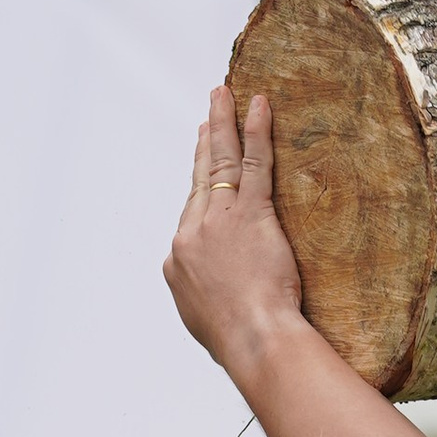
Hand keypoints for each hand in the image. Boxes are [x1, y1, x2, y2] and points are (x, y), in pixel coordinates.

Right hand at [166, 87, 305, 391]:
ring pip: (221, 162)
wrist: (254, 342)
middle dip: (204, 144)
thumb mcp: (207, 323)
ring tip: (222, 94)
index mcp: (179, 262)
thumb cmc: (239, 343)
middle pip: (200, 178)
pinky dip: (255, 131)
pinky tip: (256, 104)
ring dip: (221, 123)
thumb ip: (204, 299)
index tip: (200, 165)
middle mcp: (192, 233)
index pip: (190, 216)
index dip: (197, 188)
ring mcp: (220, 221)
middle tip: (207, 115)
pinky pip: (254, 163)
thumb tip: (211, 298)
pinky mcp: (252, 214)